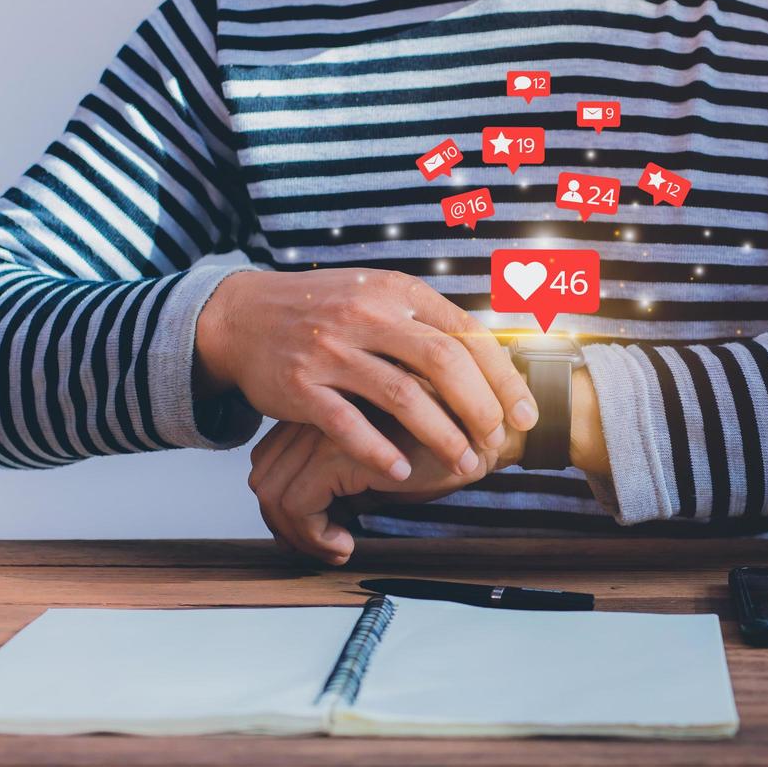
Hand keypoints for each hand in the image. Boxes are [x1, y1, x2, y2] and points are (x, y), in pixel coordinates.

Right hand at [196, 269, 536, 481]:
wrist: (241, 315)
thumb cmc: (325, 311)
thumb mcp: (379, 296)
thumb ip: (428, 321)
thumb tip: (496, 354)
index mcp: (396, 292)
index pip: (465, 334)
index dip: (502, 376)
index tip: (526, 412)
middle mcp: (366, 315)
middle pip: (442, 363)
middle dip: (480, 408)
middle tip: (500, 441)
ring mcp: (331, 350)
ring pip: (401, 396)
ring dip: (440, 436)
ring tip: (464, 464)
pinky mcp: (299, 386)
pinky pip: (347, 424)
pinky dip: (379, 452)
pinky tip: (403, 474)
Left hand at [249, 414, 525, 563]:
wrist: (488, 428)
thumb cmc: (450, 439)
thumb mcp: (393, 448)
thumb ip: (356, 462)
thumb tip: (327, 511)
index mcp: (330, 403)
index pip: (274, 455)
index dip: (288, 499)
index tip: (320, 527)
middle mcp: (320, 412)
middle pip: (266, 474)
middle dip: (285, 522)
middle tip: (322, 545)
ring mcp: (325, 431)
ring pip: (274, 493)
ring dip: (298, 535)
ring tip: (335, 548)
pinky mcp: (338, 455)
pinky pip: (299, 506)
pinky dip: (314, 535)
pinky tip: (347, 545)